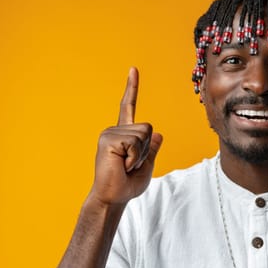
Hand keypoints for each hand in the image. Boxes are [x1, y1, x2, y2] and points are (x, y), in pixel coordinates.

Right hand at [88, 67, 162, 205]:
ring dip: (140, 155)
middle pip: (148, 128)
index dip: (132, 88)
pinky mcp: (108, 139)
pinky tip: (122, 165)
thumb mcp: (146, 165)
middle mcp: (114, 130)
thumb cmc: (127, 185)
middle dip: (146, 150)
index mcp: (123, 134)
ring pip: (143, 134)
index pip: (128, 106)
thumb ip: (152, 149)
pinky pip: (135, 142)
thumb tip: (158, 134)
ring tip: (125, 166)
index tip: (133, 69)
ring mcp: (110, 133)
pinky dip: (134, 157)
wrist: (113, 198)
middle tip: (130, 165)